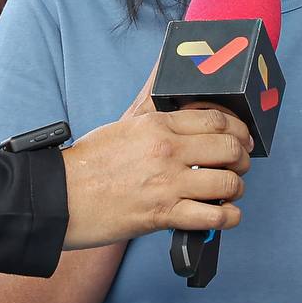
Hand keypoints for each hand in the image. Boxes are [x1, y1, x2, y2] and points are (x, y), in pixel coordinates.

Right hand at [58, 79, 249, 249]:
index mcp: (157, 125)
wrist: (59, 198)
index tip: (242, 138)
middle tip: (240, 166)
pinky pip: (213, 217)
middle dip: (243, 160)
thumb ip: (151, 109)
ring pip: (228, 183)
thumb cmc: (87, 164)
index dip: (239, 129)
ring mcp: (167, 183)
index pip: (216, 119)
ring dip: (237, 190)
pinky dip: (227, 218)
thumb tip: (168, 84)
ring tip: (230, 193)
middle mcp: (167, 150)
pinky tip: (225, 216)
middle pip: (230, 149)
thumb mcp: (122, 125)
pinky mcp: (163, 215)